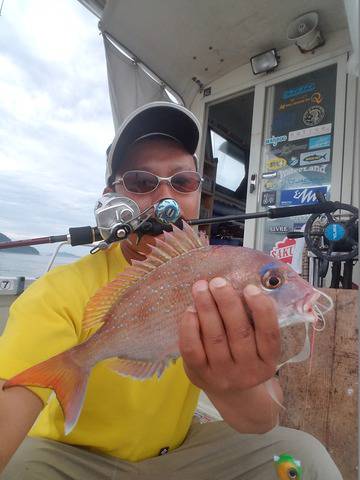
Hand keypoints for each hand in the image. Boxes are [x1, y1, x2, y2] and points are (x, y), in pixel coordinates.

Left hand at [179, 277, 280, 400]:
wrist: (232, 394)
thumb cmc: (246, 357)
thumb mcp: (258, 346)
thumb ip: (254, 322)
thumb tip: (238, 286)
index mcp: (268, 361)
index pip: (269, 334)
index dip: (261, 310)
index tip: (250, 288)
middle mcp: (247, 370)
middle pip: (238, 332)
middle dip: (227, 302)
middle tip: (218, 281)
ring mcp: (222, 374)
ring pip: (214, 337)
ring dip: (206, 308)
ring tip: (201, 287)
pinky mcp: (199, 375)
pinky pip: (192, 348)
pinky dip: (189, 327)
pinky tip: (190, 310)